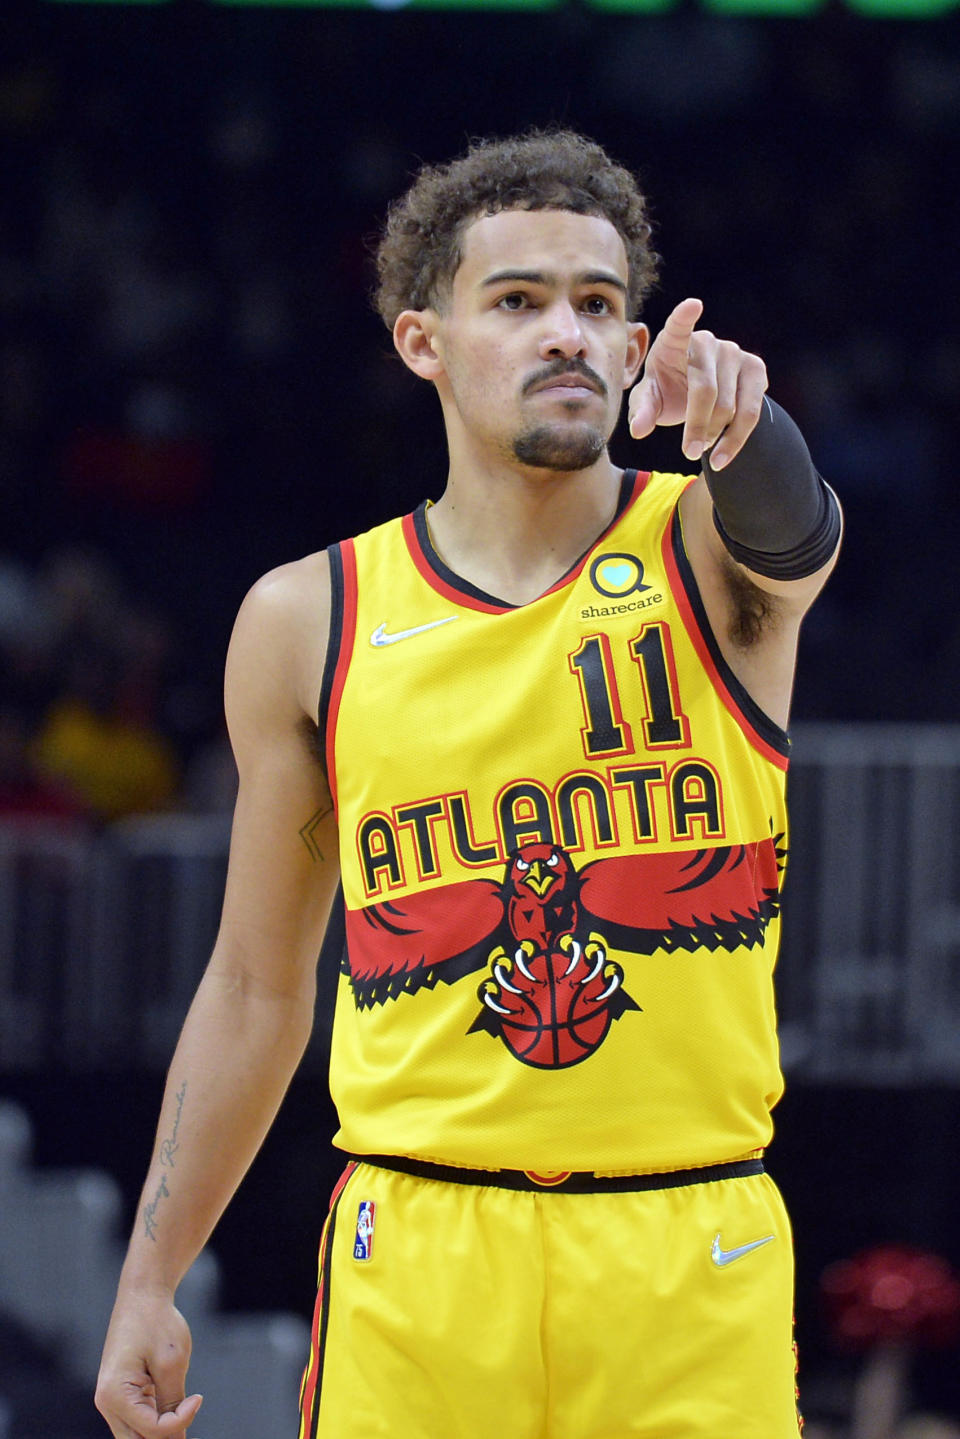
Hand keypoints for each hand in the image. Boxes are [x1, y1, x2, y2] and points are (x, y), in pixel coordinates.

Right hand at [95, 1290, 202, 1437]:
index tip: (198, 1397)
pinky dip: (156, 1419)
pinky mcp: (121, 1393)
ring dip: (161, 1429)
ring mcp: (112, 1399)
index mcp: (115, 1396)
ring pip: (137, 1435)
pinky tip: (175, 1408)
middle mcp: (107, 1403)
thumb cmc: (157, 1323)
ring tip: (183, 1409)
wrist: (143, 1294)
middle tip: (189, 1411)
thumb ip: (173, 1403)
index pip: (152, 1430)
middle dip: (166, 1435)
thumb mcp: (171, 1363)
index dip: (181, 1421)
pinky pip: (138, 1419)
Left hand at [628, 297, 767, 469]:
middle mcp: (707, 342)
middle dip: (697, 425)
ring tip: (702, 451)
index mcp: (674, 341)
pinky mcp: (755, 369)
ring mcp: (735, 353)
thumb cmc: (668, 390)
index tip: (693, 306)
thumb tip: (639, 429)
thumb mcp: (650, 400)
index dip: (684, 316)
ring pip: (731, 405)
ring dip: (716, 434)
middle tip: (688, 451)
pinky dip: (737, 439)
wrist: (700, 396)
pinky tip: (722, 455)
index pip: (679, 325)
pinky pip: (751, 410)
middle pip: (706, 389)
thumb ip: (642, 411)